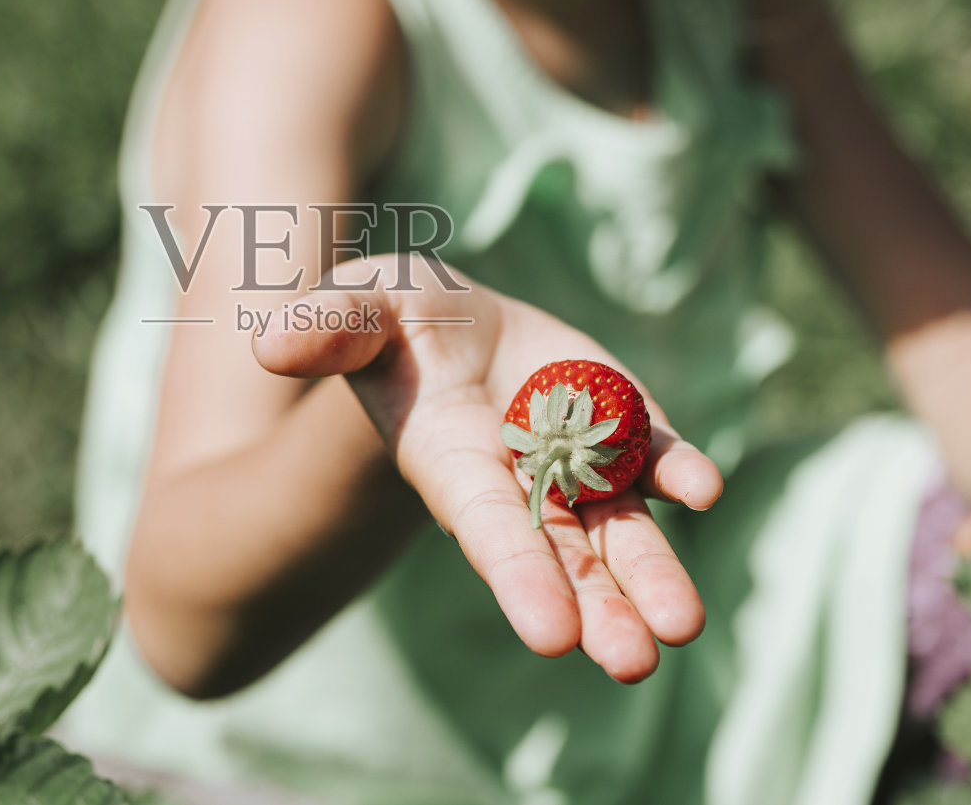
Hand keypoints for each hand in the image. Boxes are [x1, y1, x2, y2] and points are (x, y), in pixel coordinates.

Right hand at [251, 254, 722, 682]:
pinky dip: (678, 474)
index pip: (489, 527)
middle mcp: (517, 479)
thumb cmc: (388, 324)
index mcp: (451, 463)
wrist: (447, 323)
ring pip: (621, 527)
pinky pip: (655, 458)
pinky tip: (702, 490)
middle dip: (599, 605)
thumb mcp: (355, 309)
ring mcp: (576, 460)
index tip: (555, 638)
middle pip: (564, 552)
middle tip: (634, 662)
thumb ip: (324, 327)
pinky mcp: (622, 425)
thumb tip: (269, 345)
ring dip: (653, 574)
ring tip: (681, 628)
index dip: (521, 576)